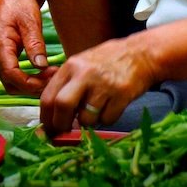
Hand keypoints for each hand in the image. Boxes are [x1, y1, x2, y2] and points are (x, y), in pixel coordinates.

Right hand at [0, 0, 56, 94]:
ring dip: (32, 85)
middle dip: (33, 87)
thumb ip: (34, 44)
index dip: (31, 83)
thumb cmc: (20, 3)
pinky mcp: (3, 58)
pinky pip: (14, 76)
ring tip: (53, 75)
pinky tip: (45, 73)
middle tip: (56, 78)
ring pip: (12, 83)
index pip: (11, 75)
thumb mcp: (30, 21)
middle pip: (11, 84)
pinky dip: (29, 79)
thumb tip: (41, 66)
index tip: (51, 79)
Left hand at [39, 34, 156, 136]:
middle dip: (61, 126)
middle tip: (66, 132)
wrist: (141, 54)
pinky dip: (106, 119)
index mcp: (70, 67)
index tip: (49, 130)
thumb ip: (66, 86)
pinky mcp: (121, 94)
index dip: (46, 119)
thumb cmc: (107, 62)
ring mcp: (104, 84)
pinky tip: (111, 106)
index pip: (48, 97)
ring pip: (86, 118)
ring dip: (89, 123)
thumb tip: (51, 117)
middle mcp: (84, 74)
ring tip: (96, 110)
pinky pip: (107, 120)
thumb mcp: (81, 65)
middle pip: (62, 106)